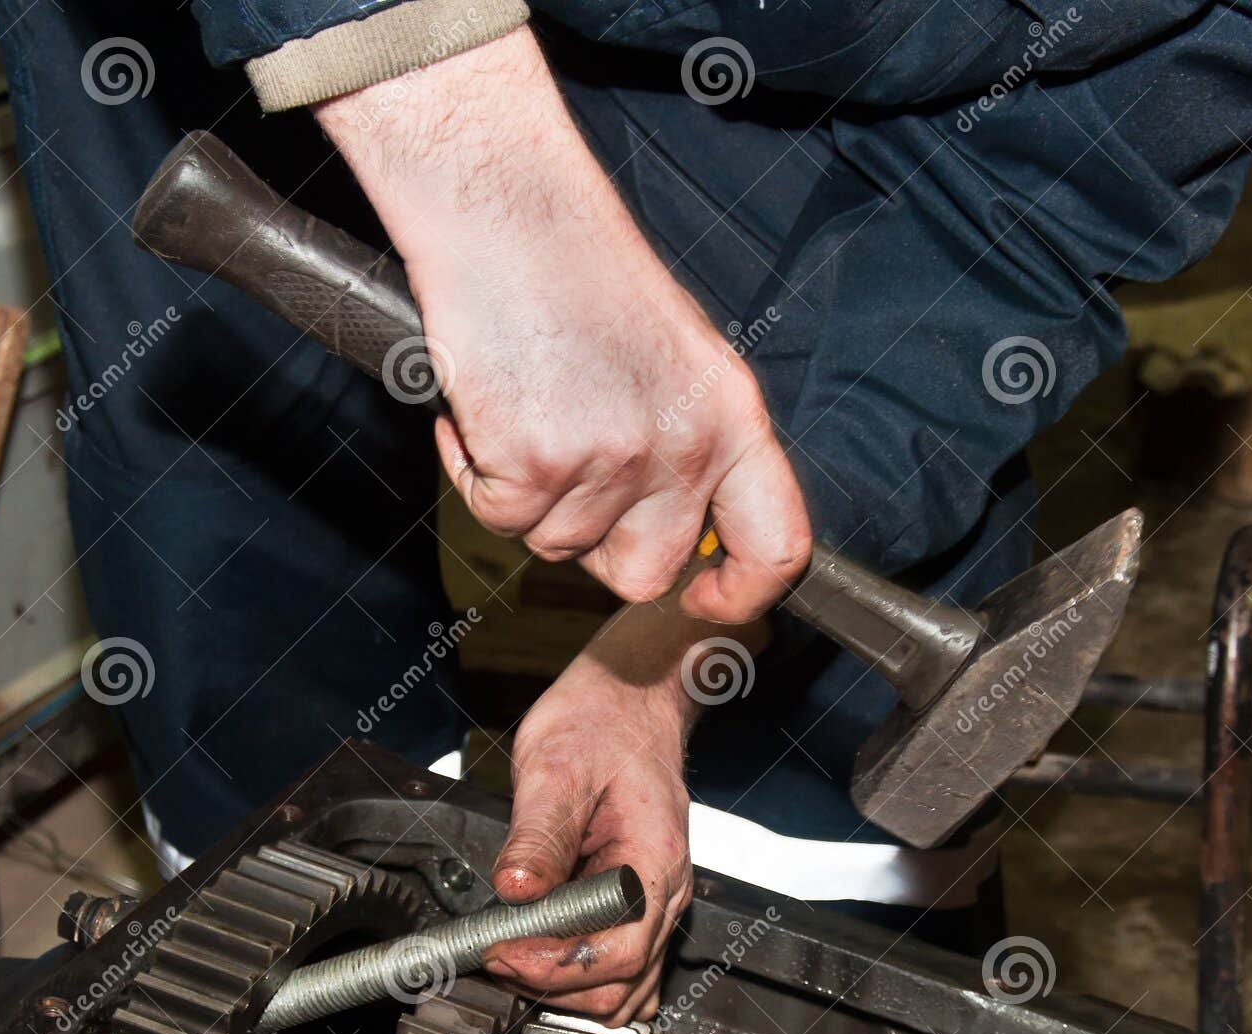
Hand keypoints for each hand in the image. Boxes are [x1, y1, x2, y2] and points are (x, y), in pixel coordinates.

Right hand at [315, 29, 809, 622]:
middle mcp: (683, 445)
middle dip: (599, 548)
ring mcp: (609, 459)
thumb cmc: (578, 273)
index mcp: (733, 416)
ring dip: (528, 498)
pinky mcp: (534, 462)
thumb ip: (695, 448)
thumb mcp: (677, 361)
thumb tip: (686, 538)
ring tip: (524, 411)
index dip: (744, 594)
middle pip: (647, 572)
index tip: (708, 602)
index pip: (776, 545)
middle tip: (566, 482)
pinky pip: (497, 517)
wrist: (505, 212)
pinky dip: (475, 473)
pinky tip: (482, 411)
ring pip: (559, 546)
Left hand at [477, 584, 765, 1021]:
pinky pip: (620, 968)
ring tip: (512, 957)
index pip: (616, 952)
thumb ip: (538, 835)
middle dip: (552, 984)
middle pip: (620, 986)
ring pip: (623, 990)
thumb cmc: (599, 725)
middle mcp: (664, 894)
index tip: (500, 949)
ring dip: (564, 990)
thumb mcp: (556, 769)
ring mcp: (654, 904)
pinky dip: (579, 980)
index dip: (555, 966)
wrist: (628, 701)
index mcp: (654, 864)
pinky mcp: (635, 906)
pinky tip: (538, 956)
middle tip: (495, 955)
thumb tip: (515, 890)